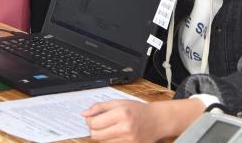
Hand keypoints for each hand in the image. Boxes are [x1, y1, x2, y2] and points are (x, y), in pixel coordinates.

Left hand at [83, 99, 204, 142]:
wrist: (157, 121)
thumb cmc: (138, 110)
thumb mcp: (119, 102)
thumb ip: (100, 107)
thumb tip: (84, 114)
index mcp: (121, 114)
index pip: (95, 123)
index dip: (89, 121)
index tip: (91, 118)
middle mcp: (125, 129)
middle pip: (96, 135)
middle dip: (93, 129)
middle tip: (98, 124)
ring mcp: (129, 140)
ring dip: (101, 136)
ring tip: (109, 128)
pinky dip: (110, 141)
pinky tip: (115, 134)